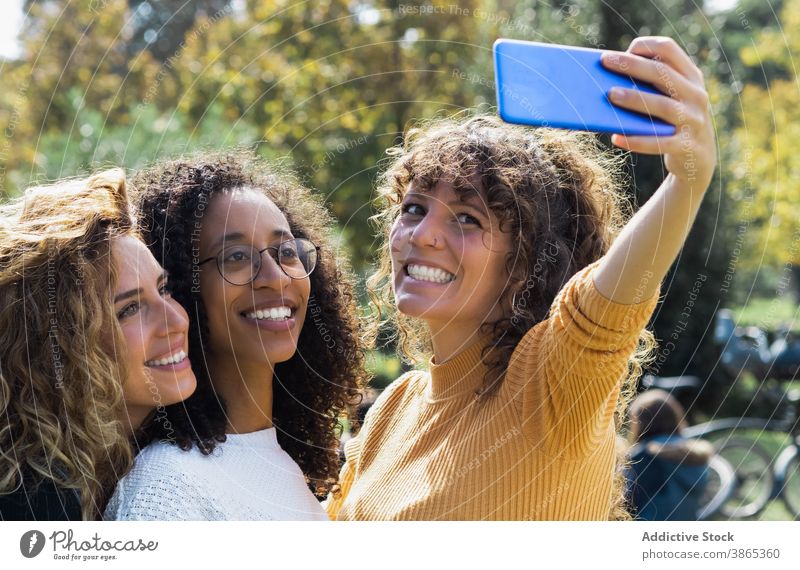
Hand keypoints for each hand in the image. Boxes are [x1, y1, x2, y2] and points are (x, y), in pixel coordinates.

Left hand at [601, 36, 716, 187]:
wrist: (697, 158)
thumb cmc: (672, 121)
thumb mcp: (671, 97)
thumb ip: (651, 85)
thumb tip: (608, 77)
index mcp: (691, 76)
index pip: (669, 49)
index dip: (644, 46)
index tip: (619, 52)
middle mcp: (696, 95)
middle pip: (662, 73)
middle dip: (632, 66)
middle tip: (605, 63)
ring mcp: (693, 120)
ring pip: (663, 106)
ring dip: (635, 99)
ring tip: (611, 95)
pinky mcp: (686, 146)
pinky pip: (659, 142)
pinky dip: (637, 140)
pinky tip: (616, 138)